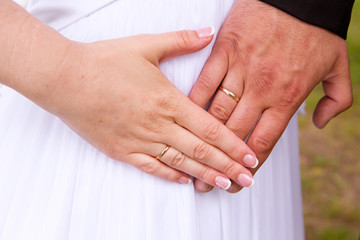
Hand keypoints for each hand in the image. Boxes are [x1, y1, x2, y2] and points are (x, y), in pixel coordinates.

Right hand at [29, 28, 257, 189]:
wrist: (65, 79)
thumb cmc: (104, 62)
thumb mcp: (145, 45)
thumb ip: (180, 40)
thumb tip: (207, 32)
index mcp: (168, 101)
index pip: (210, 128)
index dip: (233, 145)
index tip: (250, 156)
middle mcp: (158, 125)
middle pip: (201, 150)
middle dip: (228, 166)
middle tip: (247, 179)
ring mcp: (140, 140)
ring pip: (181, 162)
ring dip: (206, 175)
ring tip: (226, 185)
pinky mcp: (122, 150)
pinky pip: (152, 167)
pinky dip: (171, 175)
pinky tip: (186, 181)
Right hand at [189, 0, 352, 192]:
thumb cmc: (314, 27)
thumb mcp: (339, 64)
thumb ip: (337, 99)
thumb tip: (319, 123)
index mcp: (287, 96)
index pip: (263, 142)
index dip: (249, 167)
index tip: (238, 181)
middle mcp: (261, 89)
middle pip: (235, 135)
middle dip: (221, 163)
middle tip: (210, 182)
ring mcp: (239, 70)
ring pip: (216, 114)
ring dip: (204, 141)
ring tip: (194, 160)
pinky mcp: (222, 52)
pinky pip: (204, 84)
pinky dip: (194, 105)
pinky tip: (187, 122)